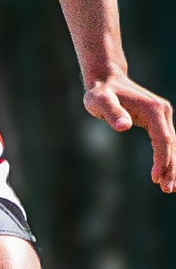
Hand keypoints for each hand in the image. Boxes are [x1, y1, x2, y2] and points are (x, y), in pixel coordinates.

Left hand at [84, 72, 175, 192]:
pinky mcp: (158, 119)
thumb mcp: (99, 101)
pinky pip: (166, 141)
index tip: (155, 178)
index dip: (161, 159)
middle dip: (171, 168)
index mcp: (154, 110)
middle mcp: (163, 112)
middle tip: (168, 189)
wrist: (106, 79)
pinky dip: (167, 157)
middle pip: (172, 144)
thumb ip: (111, 112)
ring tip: (169, 188)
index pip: (163, 139)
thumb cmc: (100, 92)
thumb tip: (124, 126)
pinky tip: (166, 172)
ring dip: (172, 166)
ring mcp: (163, 115)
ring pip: (172, 144)